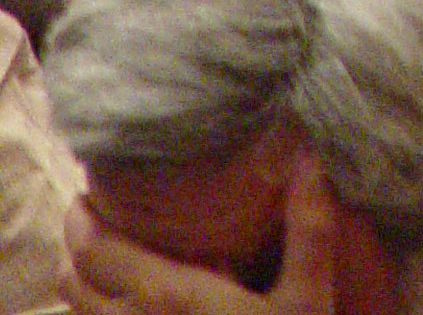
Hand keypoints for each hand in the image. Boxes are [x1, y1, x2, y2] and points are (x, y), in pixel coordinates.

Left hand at [65, 153, 337, 314]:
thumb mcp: (307, 299)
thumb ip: (309, 228)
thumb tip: (313, 158)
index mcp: (165, 296)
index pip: (95, 251)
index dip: (83, 219)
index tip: (90, 194)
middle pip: (75, 283)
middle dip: (79, 250)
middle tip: (100, 224)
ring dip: (86, 290)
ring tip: (110, 267)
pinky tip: (131, 312)